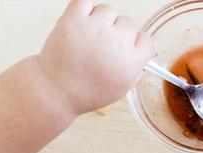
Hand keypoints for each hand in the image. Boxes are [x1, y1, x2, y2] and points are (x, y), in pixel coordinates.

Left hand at [37, 0, 153, 113]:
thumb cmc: (86, 92)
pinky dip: (83, 10)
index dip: (135, 42)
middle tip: (102, 44)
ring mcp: (96, 28)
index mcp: (131, 61)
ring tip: (88, 36)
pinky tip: (80, 25)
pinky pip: (85, 2)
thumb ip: (134, 68)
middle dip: (117, 32)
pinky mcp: (75, 19)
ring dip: (100, 20)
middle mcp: (117, 42)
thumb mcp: (120, 88)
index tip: (126, 46)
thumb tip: (140, 51)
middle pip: (128, 23)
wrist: (56, 91)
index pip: (146, 39)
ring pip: (108, 10)